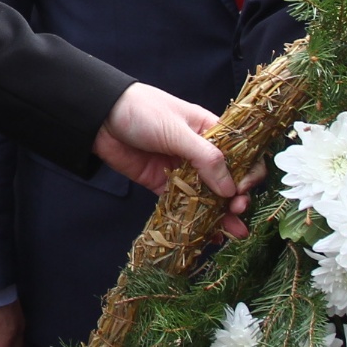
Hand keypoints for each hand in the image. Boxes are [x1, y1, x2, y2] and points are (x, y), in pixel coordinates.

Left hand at [94, 82, 262, 239]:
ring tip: (235, 233)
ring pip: (208, 196)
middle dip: (236, 197)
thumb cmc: (142, 111)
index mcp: (210, 131)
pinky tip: (209, 235)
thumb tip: (230, 188)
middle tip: (238, 211)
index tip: (241, 188)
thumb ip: (205, 158)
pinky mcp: (162, 184)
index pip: (241, 154)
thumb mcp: (177, 130)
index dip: (247, 172)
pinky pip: (184, 205)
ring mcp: (181, 170)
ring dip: (222, 214)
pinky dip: (196, 220)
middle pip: (227, 179)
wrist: (99, 117)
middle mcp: (199, 152)